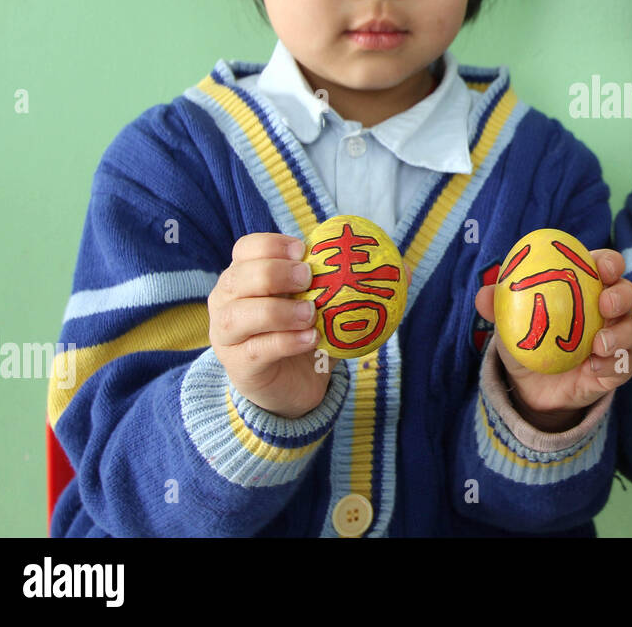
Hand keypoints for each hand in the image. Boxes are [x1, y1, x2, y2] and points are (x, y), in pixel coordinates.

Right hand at [208, 233, 409, 418]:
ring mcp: (226, 336)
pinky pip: (257, 349)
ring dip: (278, 311)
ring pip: (240, 315)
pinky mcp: (238, 366)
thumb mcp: (329, 304)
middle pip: (239, 277)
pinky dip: (285, 342)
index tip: (304, 252)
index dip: (272, 245)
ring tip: (311, 315)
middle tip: (309, 278)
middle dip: (274, 273)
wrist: (294, 386)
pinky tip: (311, 340)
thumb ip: (357, 283)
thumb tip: (405, 268)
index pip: (246, 248)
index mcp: (246, 277)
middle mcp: (228, 302)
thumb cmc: (307, 333)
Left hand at [474, 249, 631, 432]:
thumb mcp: (510, 323)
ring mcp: (616, 339)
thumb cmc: (527, 340)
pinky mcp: (617, 368)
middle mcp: (608, 309)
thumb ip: (499, 306)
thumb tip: (483, 295)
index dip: (609, 262)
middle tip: (604, 304)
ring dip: (621, 333)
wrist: (531, 387)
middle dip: (622, 294)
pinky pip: (626, 364)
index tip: (601, 268)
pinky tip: (593, 367)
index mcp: (587, 286)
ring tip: (598, 345)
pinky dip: (613, 364)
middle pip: (629, 292)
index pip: (606, 265)